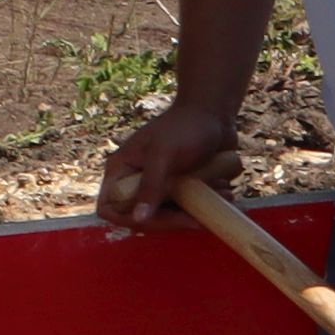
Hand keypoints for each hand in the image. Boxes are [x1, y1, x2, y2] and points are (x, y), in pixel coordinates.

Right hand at [97, 98, 242, 229]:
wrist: (214, 112)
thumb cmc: (185, 127)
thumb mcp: (164, 154)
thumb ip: (151, 185)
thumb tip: (138, 218)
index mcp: (122, 170)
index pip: (110, 207)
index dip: (127, 219)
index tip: (153, 221)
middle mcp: (138, 181)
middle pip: (143, 218)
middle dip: (171, 221)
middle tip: (195, 220)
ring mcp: (161, 186)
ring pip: (169, 216)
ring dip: (193, 213)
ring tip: (218, 194)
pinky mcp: (182, 188)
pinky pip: (188, 208)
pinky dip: (206, 204)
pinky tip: (224, 191)